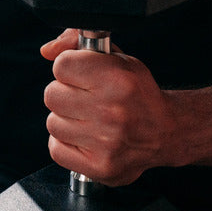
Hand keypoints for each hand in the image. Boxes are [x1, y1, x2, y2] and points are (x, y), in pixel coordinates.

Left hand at [40, 29, 171, 185]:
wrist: (165, 132)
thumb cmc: (137, 92)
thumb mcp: (116, 58)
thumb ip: (77, 43)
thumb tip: (46, 50)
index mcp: (117, 79)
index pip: (61, 65)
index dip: (69, 67)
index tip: (81, 73)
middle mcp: (111, 111)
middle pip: (52, 95)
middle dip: (65, 93)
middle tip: (84, 96)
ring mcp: (105, 142)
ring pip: (52, 123)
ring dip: (65, 119)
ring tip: (86, 118)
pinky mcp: (100, 167)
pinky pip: (56, 149)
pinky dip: (65, 142)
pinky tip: (83, 136)